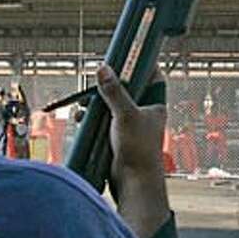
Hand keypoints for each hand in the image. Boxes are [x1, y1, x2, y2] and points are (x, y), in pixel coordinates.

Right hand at [95, 65, 169, 237]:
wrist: (134, 183)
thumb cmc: (139, 150)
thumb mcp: (125, 115)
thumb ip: (114, 91)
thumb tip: (103, 69)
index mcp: (155, 105)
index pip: (152, 76)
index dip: (141, 64)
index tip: (128, 54)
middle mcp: (144, 113)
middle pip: (127, 89)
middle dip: (110, 85)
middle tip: (98, 78)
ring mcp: (130, 126)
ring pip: (112, 105)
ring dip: (98, 103)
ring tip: (86, 104)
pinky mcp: (117, 138)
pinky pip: (103, 121)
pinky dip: (93, 118)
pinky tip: (83, 120)